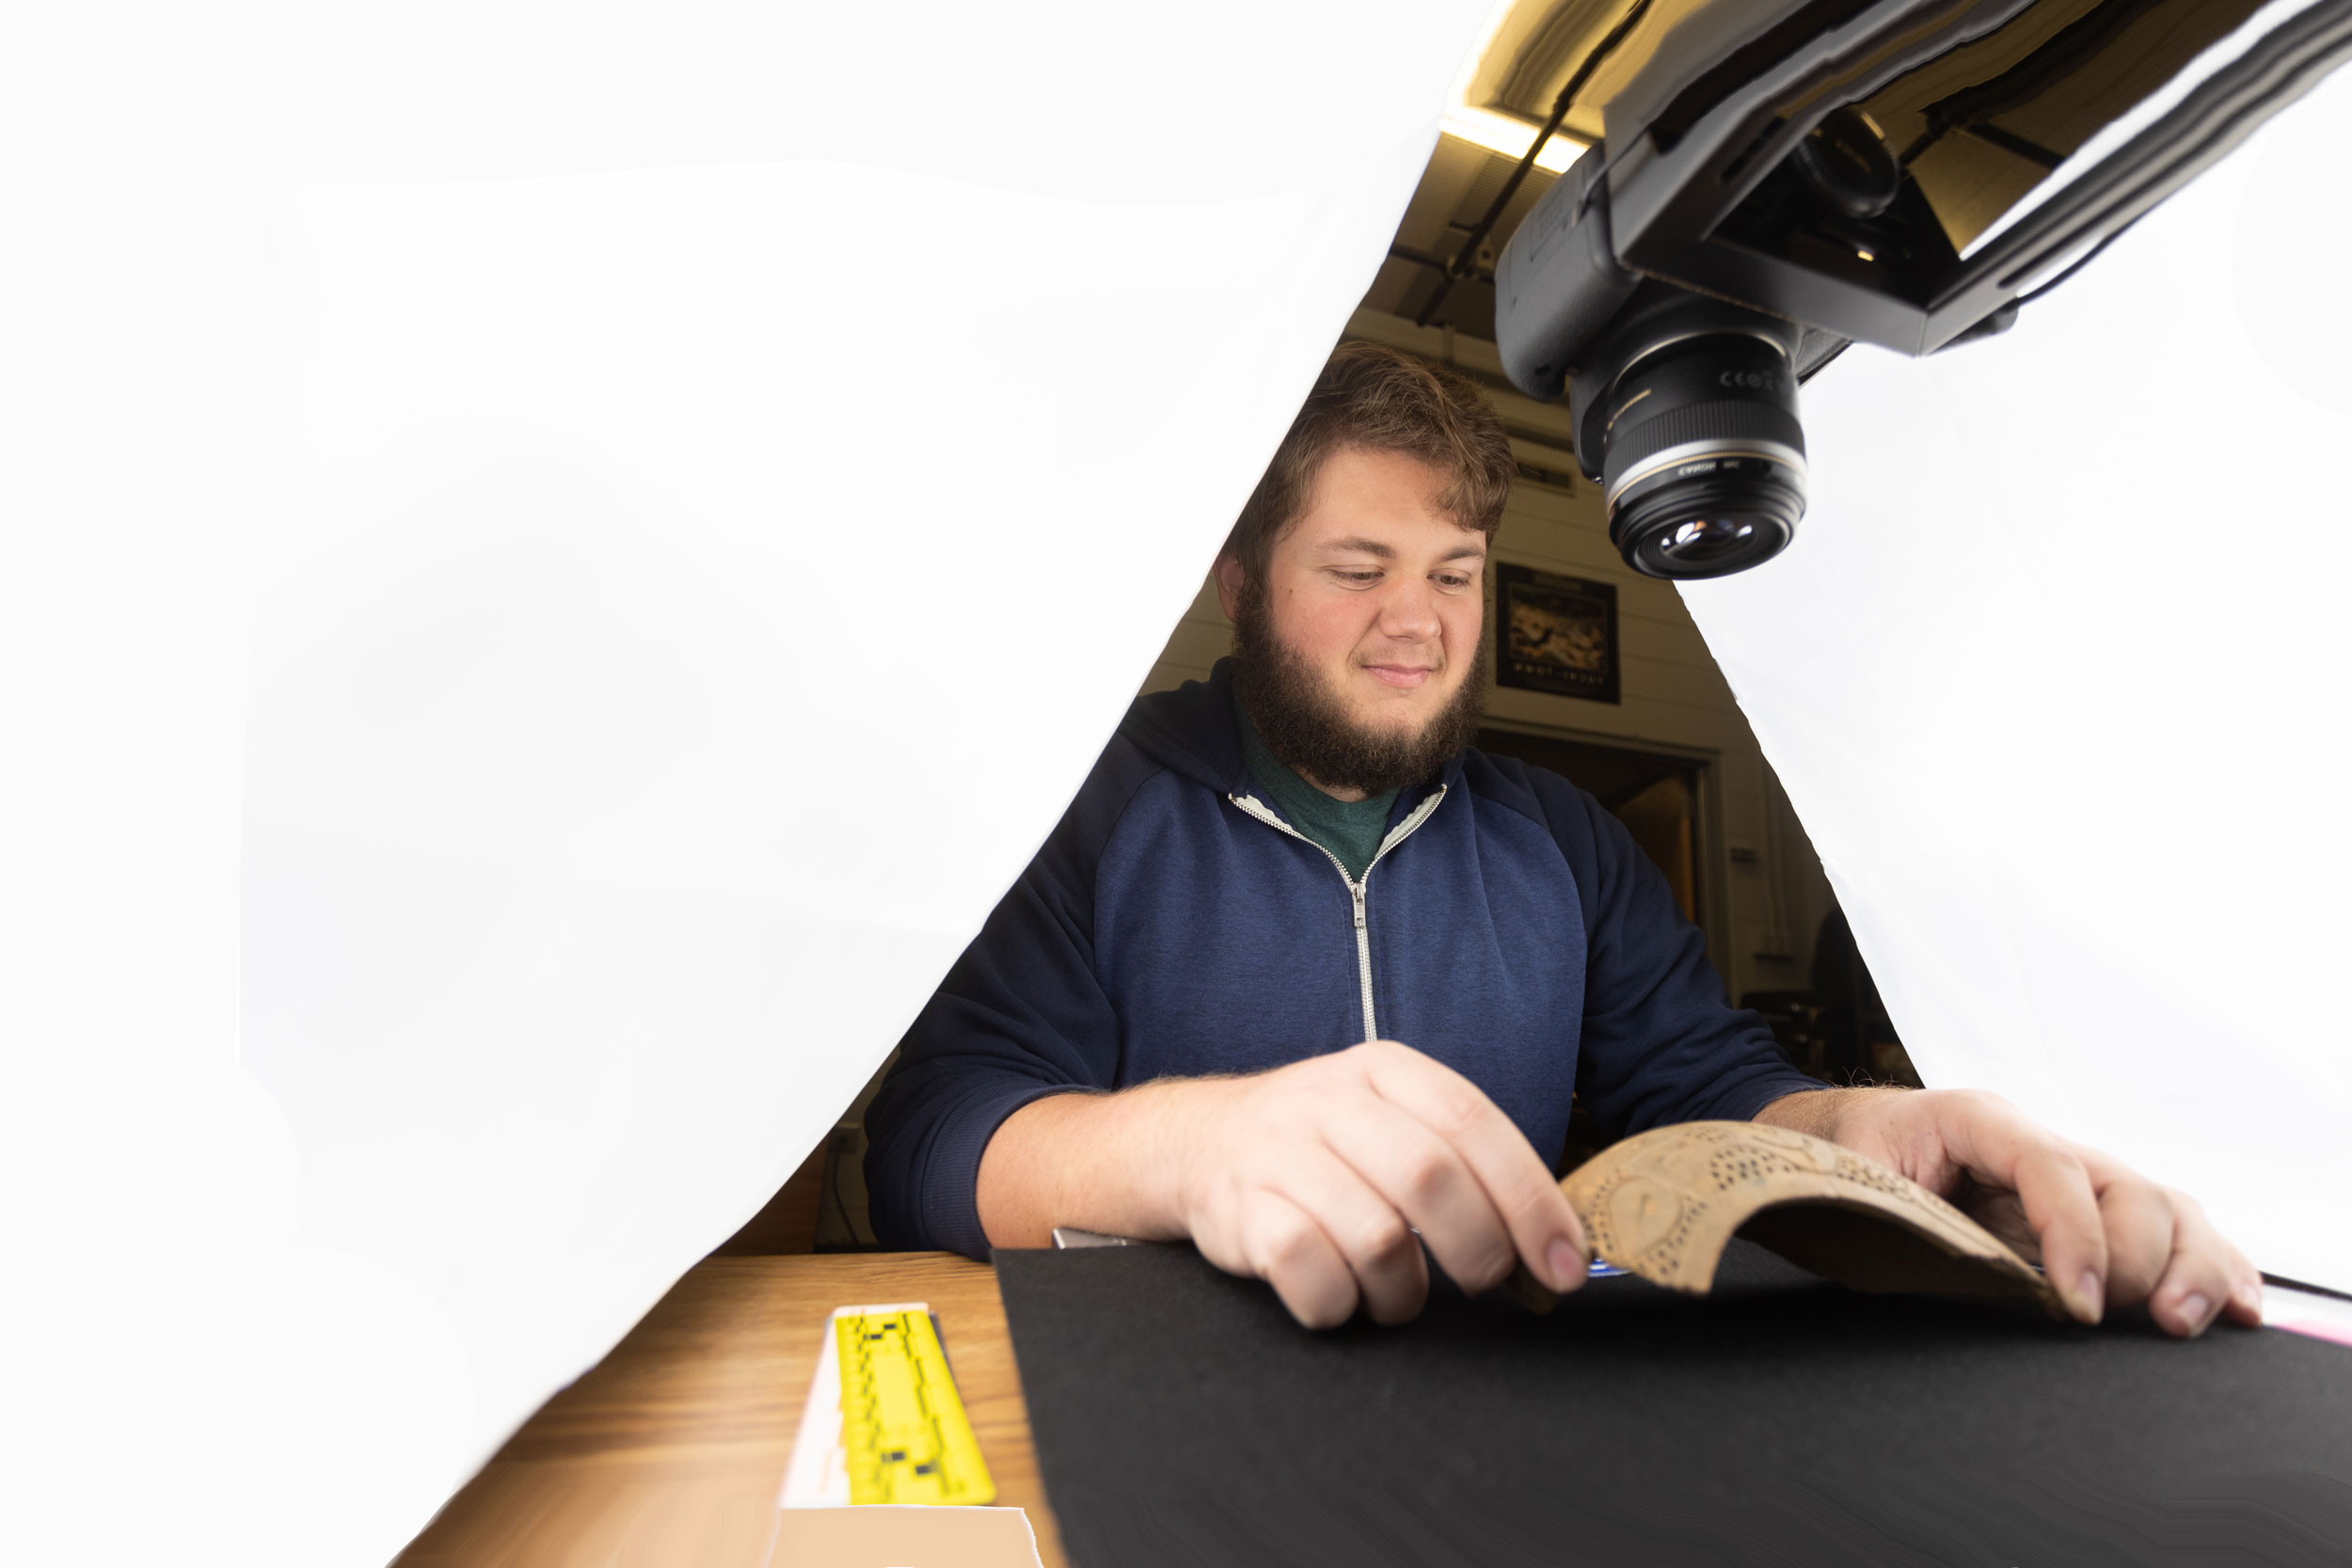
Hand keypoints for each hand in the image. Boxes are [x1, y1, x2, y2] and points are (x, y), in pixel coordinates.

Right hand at [1174, 1040, 1588, 1327]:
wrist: (1200, 1141)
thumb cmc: (1328, 1148)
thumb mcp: (1394, 1122)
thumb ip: (1468, 1168)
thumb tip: (1555, 1249)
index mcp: (1386, 1070)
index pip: (1473, 1124)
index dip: (1530, 1201)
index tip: (1563, 1266)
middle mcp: (1330, 1100)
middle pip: (1429, 1177)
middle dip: (1478, 1249)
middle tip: (1484, 1283)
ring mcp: (1278, 1152)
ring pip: (1376, 1237)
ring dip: (1402, 1290)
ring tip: (1396, 1292)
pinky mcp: (1239, 1209)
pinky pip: (1311, 1271)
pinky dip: (1341, 1302)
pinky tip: (1341, 1295)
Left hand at [1758, 1087, 2261, 1335]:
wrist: (1841, 1137)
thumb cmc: (1845, 1161)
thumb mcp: (1851, 1182)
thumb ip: (1898, 1214)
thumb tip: (1950, 1264)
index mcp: (1975, 1119)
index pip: (2048, 1165)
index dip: (2073, 1236)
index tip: (2077, 1307)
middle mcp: (2037, 1141)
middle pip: (2125, 1186)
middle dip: (2135, 1259)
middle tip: (2119, 1319)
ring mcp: (2073, 1173)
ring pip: (2163, 1204)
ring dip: (2190, 1265)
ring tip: (2180, 1323)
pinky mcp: (2090, 1211)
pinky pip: (2170, 1228)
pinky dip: (2211, 1265)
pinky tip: (2235, 1307)